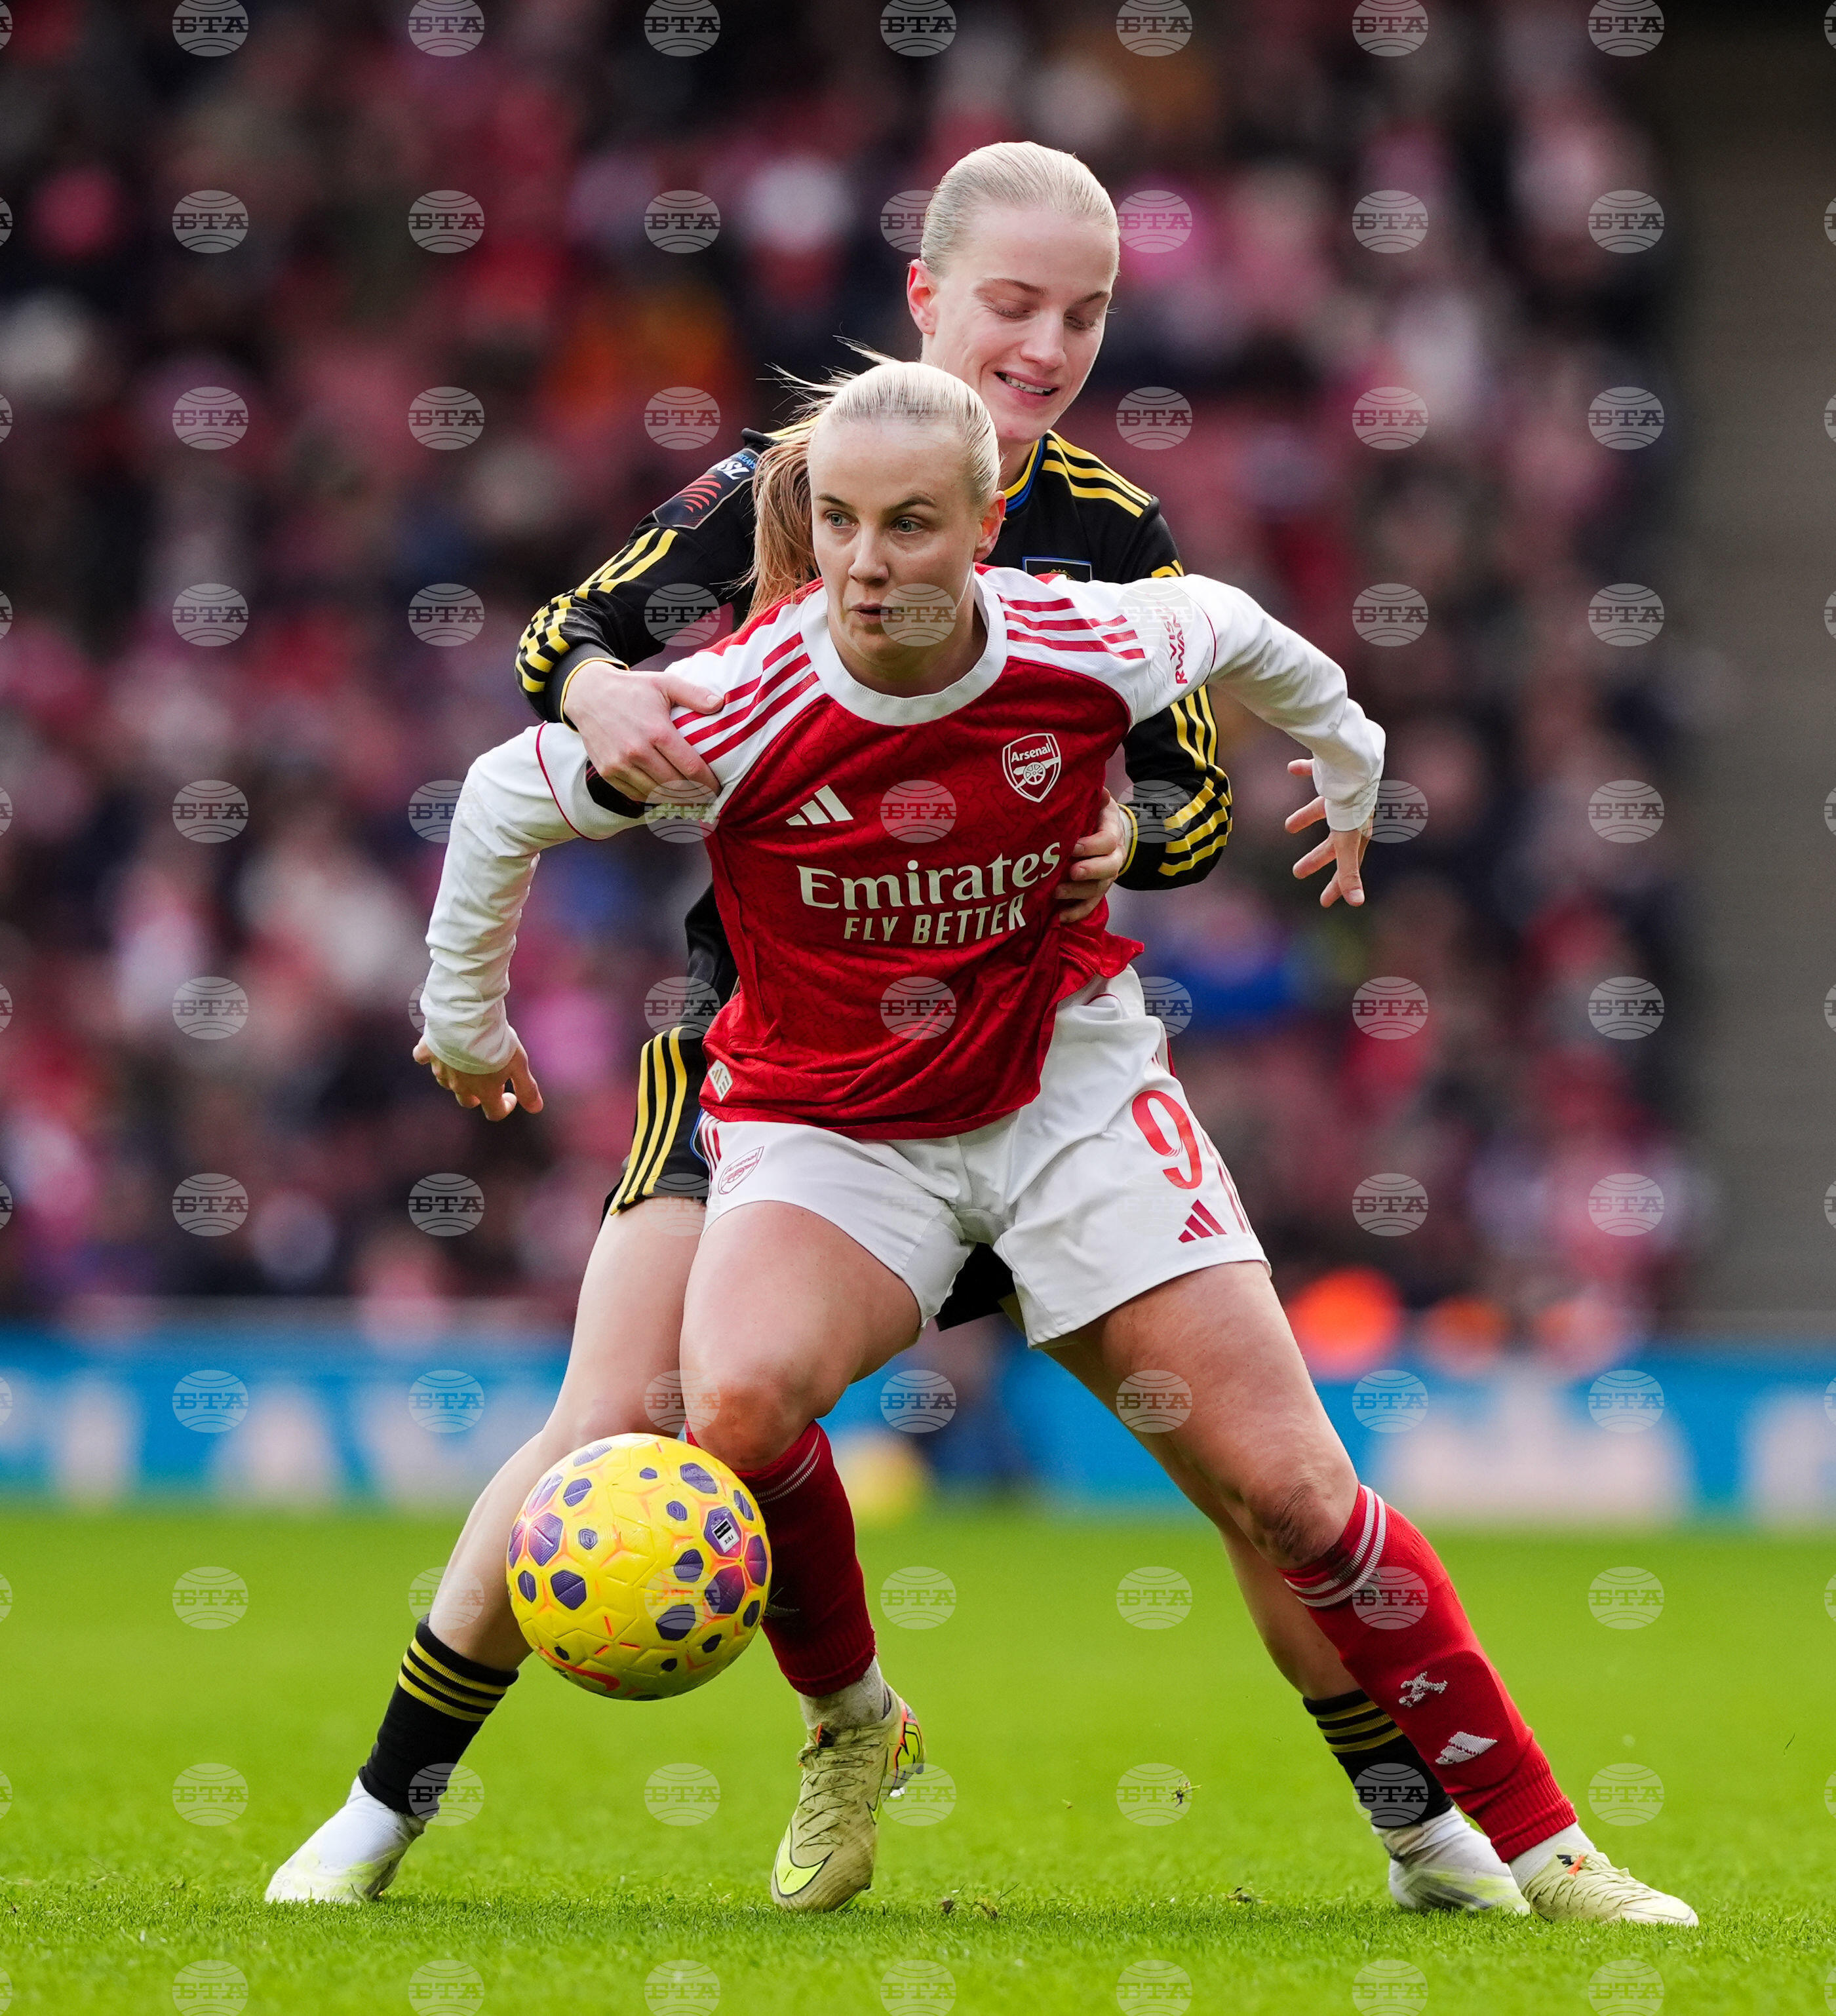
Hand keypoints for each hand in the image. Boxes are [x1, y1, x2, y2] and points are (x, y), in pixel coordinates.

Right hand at [414, 1038, 543, 1120]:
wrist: (466, 1019)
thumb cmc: (496, 1042)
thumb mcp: (519, 1065)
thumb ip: (527, 1088)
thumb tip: (537, 1108)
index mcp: (484, 1091)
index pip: (495, 1112)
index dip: (505, 1107)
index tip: (511, 1095)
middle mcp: (460, 1086)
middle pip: (467, 1101)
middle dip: (478, 1096)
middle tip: (487, 1081)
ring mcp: (441, 1070)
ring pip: (447, 1082)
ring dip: (457, 1076)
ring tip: (467, 1059)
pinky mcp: (428, 1052)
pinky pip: (423, 1058)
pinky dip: (429, 1055)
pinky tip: (435, 1046)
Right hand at [561, 657, 721, 801]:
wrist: (588, 694)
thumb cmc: (631, 689)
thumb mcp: (664, 683)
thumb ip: (694, 694)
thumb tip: (720, 704)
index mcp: (657, 731)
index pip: (690, 768)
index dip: (708, 783)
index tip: (718, 788)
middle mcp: (637, 751)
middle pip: (675, 786)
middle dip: (696, 796)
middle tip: (708, 798)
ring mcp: (620, 764)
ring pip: (656, 794)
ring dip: (676, 801)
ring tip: (691, 801)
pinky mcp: (607, 772)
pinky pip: (635, 795)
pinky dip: (652, 799)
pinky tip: (666, 797)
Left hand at [1054, 788, 1128, 922]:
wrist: (1110, 834)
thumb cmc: (1097, 816)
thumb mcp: (1099, 802)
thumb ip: (1097, 797)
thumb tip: (1097, 789)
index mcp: (1113, 833)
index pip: (1107, 841)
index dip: (1092, 845)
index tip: (1073, 846)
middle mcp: (1113, 857)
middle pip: (1108, 868)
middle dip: (1090, 871)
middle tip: (1071, 872)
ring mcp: (1106, 877)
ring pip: (1098, 889)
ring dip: (1078, 893)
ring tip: (1056, 893)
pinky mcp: (1096, 891)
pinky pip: (1091, 905)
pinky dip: (1077, 913)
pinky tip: (1061, 917)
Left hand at [1284, 757, 1370, 907]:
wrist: (1354, 763)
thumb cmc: (1351, 806)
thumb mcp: (1346, 842)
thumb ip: (1349, 873)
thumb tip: (1358, 904)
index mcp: (1354, 833)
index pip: (1346, 866)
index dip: (1336, 885)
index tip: (1324, 902)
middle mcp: (1349, 814)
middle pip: (1331, 842)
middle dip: (1316, 858)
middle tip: (1297, 872)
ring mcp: (1340, 792)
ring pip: (1322, 809)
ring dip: (1305, 817)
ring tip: (1287, 827)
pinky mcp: (1330, 770)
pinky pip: (1315, 770)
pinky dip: (1305, 769)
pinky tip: (1291, 768)